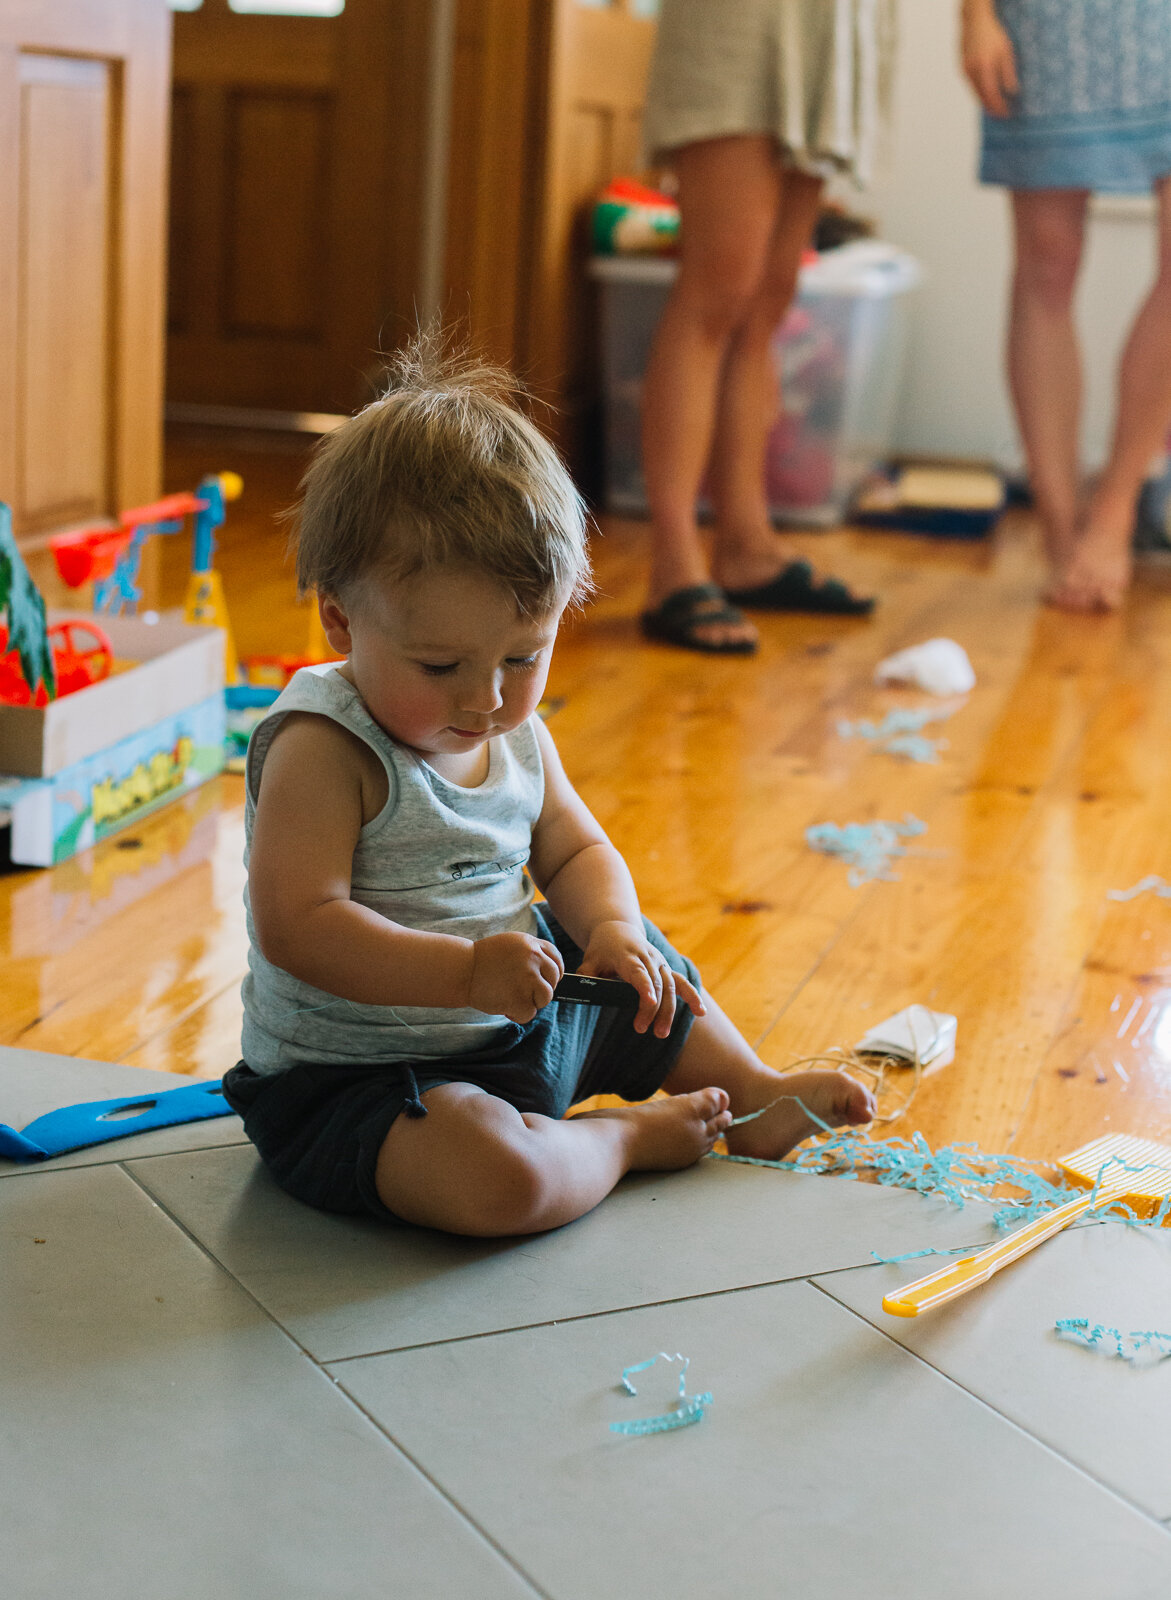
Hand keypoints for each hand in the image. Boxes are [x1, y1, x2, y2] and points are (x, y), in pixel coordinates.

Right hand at [467, 932, 564, 1021]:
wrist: (461, 970)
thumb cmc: (482, 961)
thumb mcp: (510, 946)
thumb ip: (531, 954)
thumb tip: (552, 974)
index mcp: (530, 944)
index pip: (556, 959)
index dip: (554, 973)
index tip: (548, 980)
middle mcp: (533, 958)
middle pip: (554, 979)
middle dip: (542, 989)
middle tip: (522, 992)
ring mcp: (528, 978)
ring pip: (546, 997)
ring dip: (532, 1002)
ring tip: (512, 998)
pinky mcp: (520, 998)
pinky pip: (529, 1013)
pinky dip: (518, 1014)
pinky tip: (504, 1006)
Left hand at [578, 920, 704, 1038]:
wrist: (618, 929)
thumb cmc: (602, 949)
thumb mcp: (589, 960)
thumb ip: (585, 976)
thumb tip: (581, 993)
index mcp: (627, 955)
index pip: (638, 972)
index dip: (645, 987)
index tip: (650, 1002)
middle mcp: (647, 957)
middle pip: (655, 984)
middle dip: (652, 1008)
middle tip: (642, 1029)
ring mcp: (659, 963)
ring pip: (669, 986)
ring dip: (668, 1010)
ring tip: (661, 1033)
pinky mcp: (666, 969)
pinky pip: (681, 982)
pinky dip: (692, 996)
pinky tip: (700, 1012)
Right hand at [961, 1, 1018, 116]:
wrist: (974, 21)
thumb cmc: (993, 33)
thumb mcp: (1006, 51)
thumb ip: (1008, 73)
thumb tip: (1013, 92)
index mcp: (985, 67)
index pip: (992, 94)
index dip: (999, 106)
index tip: (1006, 114)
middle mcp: (972, 71)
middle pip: (982, 97)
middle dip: (992, 108)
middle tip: (1001, 116)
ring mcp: (965, 71)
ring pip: (975, 93)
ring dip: (985, 102)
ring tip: (994, 109)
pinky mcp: (962, 69)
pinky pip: (971, 86)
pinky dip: (979, 93)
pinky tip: (986, 95)